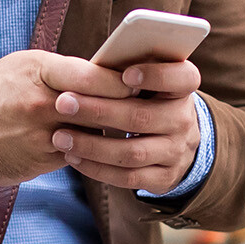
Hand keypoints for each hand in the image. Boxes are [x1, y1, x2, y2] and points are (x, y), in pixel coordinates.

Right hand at [0, 51, 127, 186]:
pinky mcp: (41, 159)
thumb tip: (104, 75)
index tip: (135, 83)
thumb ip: (63, 71)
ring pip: (94, 134)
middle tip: (137, 108)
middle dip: (122, 109)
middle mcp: (43, 102)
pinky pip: (77, 154)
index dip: (121, 82)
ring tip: (116, 127)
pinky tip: (88, 145)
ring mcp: (42, 133)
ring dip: (106, 133)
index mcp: (40, 70)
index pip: (95, 76)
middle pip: (101, 107)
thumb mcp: (24, 67)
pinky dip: (86, 150)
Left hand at [49, 58, 202, 192]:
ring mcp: (176, 152)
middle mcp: (183, 121)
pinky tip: (73, 158)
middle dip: (99, 111)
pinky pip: (129, 178)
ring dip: (92, 146)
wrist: (174, 140)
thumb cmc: (147, 98)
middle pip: (142, 117)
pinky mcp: (164, 178)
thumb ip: (126, 69)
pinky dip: (98, 169)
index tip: (125, 75)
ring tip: (60, 137)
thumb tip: (91, 65)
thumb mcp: (146, 79)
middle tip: (63, 103)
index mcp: (182, 89)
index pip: (182, 78)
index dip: (156, 76)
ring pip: (133, 153)